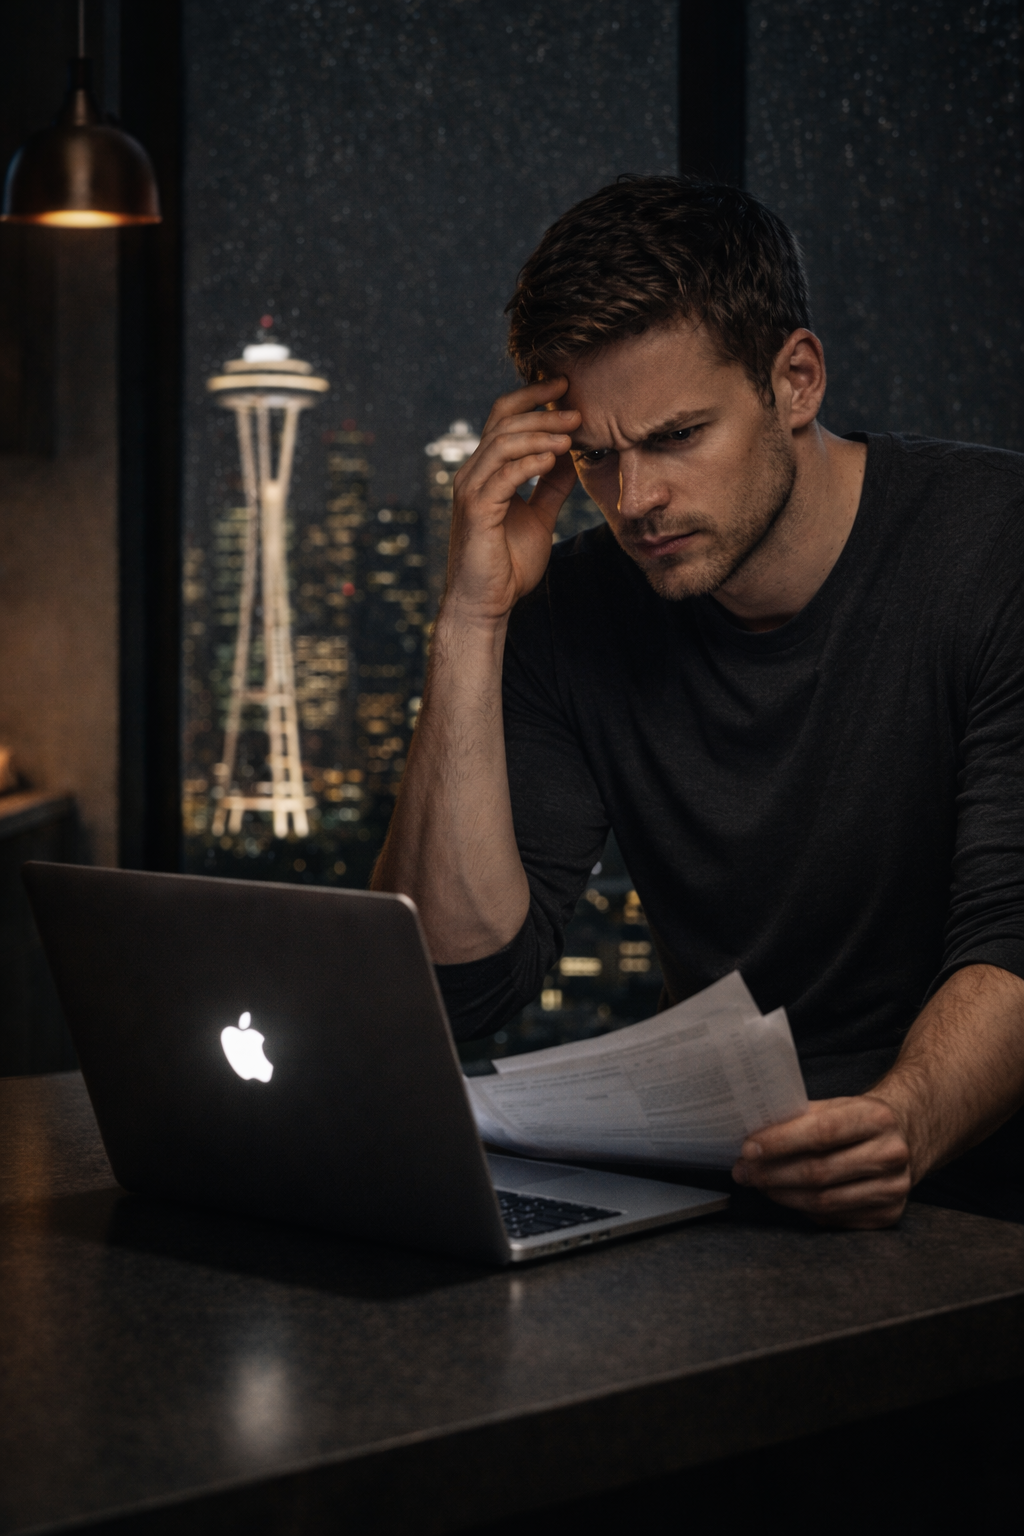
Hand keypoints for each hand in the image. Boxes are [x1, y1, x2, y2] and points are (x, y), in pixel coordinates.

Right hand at [444, 379, 580, 624]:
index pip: (503, 418)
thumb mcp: (539, 517)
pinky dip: (530, 462)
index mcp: (486, 472)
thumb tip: (570, 458)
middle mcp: (474, 474)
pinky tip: (555, 458)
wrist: (486, 604)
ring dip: (541, 433)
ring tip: (572, 433)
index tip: (564, 386)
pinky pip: (504, 475)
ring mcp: (471, 490)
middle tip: (577, 410)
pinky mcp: (477, 509)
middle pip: (504, 422)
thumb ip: (551, 487)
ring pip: (503, 443)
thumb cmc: (507, 565)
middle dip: (543, 411)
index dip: (531, 397)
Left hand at [731, 1095, 911, 1228]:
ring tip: (759, 1184)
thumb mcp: (835, 1106)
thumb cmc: (857, 1120)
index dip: (780, 1143)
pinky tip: (786, 1196)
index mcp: (877, 1117)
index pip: (821, 1133)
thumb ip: (799, 1118)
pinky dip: (803, 1209)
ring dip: (782, 1195)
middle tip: (744, 1172)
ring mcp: (893, 1188)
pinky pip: (833, 1218)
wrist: (904, 1137)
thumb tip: (752, 1139)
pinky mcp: (888, 1215)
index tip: (748, 1149)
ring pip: (823, 1201)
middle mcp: (891, 1154)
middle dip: (772, 1173)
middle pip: (819, 1172)